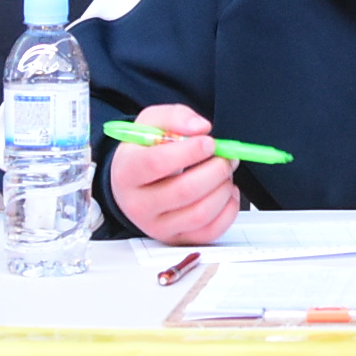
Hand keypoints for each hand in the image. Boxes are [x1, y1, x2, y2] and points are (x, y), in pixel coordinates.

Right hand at [108, 102, 238, 245]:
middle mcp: (138, 204)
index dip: (189, 151)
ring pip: (200, 214)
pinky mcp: (175, 238)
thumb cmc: (144, 151)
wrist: (133, 183)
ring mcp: (156, 226)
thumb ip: (175, 117)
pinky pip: (210, 232)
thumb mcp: (151, 124)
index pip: (157, 163)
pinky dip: (228, 211)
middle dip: (215, 170)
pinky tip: (226, 193)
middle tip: (226, 156)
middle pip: (184, 191)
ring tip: (225, 173)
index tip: (209, 142)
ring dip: (224, 189)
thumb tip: (200, 128)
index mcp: (127, 171)